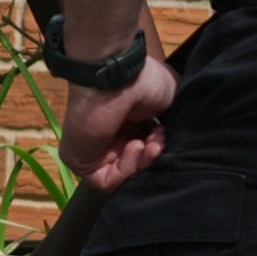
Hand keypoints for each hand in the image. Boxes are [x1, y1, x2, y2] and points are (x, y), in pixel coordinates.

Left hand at [57, 50, 175, 188]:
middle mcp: (111, 136)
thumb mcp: (171, 97)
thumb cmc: (143, 80)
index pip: (146, 148)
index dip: (159, 147)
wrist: (117, 74)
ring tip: (150, 144)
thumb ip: (173, 120)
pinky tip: (134, 146)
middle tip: (159, 142)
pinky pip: (107, 180)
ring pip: (124, 174)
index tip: (167, 134)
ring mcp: (94, 150)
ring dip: (143, 162)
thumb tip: (176, 134)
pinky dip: (126, 169)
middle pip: (136, 164)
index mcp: (129, 122)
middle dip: (152, 156)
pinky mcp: (81, 162)